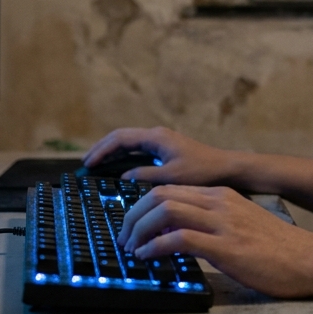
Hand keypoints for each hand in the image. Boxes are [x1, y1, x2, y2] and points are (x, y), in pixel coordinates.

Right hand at [83, 127, 239, 185]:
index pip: (120, 139)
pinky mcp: (165, 150)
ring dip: (112, 152)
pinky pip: (137, 150)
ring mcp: (161, 142)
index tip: (88, 163)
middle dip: (102, 149)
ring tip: (96, 166)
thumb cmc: (203, 171)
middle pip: (121, 137)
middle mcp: (156, 135)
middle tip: (86, 164)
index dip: (102, 150)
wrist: (227, 168)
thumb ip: (146, 176)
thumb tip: (123, 178)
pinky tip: (118, 169)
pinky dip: (123, 157)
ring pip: (129, 143)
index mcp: (156, 137)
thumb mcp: (172, 177)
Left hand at [118, 184, 312, 298]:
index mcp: (222, 196)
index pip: (170, 189)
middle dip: (132, 215)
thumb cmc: (280, 251)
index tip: (131, 225)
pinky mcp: (225, 246)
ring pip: (164, 210)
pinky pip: (178, 238)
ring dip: (138, 230)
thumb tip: (183, 238)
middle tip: (123, 238)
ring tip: (130, 248)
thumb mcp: (243, 227)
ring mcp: (222, 223)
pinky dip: (155, 247)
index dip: (142, 205)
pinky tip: (147, 258)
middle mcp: (219, 202)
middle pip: (160, 195)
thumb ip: (215, 226)